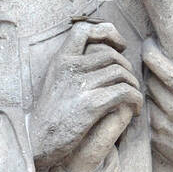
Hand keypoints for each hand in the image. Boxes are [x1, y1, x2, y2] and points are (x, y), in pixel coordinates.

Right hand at [31, 22, 141, 171]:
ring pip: (121, 73)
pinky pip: (125, 92)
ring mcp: (80, 86)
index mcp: (60, 60)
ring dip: (133, 85)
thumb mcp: (55, 81)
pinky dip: (136, 99)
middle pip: (111, 55)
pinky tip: (135, 109)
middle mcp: (69, 68)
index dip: (107, 32)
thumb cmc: (50, 115)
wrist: (37, 142)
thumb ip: (72, 66)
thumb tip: (102, 54)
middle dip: (126, 67)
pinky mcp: (91, 105)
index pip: (84, 29)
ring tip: (132, 98)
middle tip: (129, 83)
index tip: (119, 46)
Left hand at [142, 37, 172, 171]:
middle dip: (148, 68)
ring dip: (146, 87)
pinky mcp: (157, 140)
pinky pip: (144, 115)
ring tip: (154, 81)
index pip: (160, 66)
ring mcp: (164, 126)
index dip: (149, 50)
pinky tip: (157, 103)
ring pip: (145, 96)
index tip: (149, 42)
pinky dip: (147, 106)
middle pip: (148, 79)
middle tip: (151, 61)